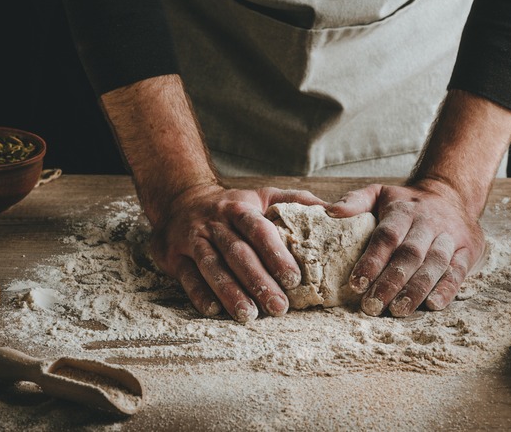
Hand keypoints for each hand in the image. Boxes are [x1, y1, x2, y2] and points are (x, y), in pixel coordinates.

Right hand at [149, 183, 326, 322]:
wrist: (179, 199)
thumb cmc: (232, 205)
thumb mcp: (263, 195)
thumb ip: (296, 202)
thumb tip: (335, 211)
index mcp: (240, 209)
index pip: (259, 230)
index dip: (276, 254)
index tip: (294, 279)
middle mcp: (214, 223)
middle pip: (237, 253)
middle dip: (258, 281)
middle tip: (279, 307)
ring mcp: (192, 240)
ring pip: (212, 267)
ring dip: (230, 292)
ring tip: (249, 315)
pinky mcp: (175, 257)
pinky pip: (188, 278)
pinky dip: (200, 295)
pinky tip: (215, 311)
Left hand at [327, 179, 484, 316]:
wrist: (451, 193)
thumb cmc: (406, 202)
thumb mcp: (379, 193)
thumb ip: (354, 202)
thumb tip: (329, 212)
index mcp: (404, 211)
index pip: (387, 236)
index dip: (372, 261)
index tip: (357, 284)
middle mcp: (428, 223)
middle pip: (410, 254)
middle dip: (391, 282)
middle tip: (372, 306)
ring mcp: (450, 236)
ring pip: (434, 264)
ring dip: (416, 289)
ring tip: (398, 310)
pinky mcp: (468, 250)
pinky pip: (459, 271)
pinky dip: (447, 289)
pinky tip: (433, 305)